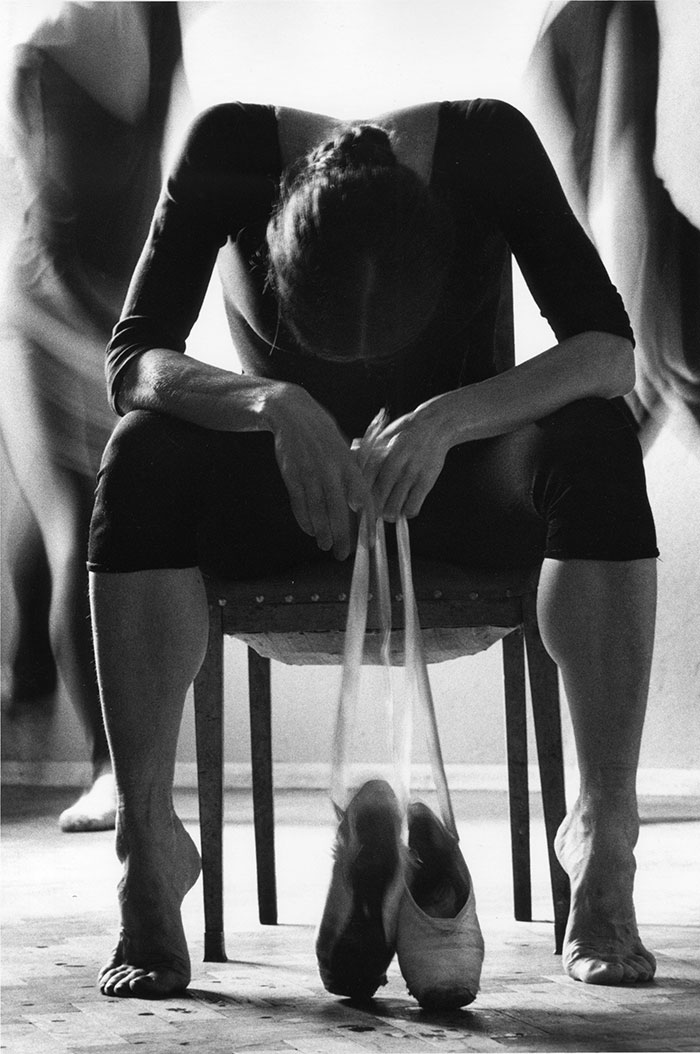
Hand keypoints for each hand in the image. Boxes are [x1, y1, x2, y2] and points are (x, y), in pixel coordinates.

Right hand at [269, 385, 373, 558]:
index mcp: (347, 462)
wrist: (291, 413)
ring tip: (326, 547)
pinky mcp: (291, 475)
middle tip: (344, 554)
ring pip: (316, 510)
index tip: (369, 540)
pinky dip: (304, 519)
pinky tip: (311, 531)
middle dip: (341, 535)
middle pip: (337, 509)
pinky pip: (298, 503)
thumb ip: (352, 473)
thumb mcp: (343, 447)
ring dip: (322, 531)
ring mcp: (308, 472)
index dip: (366, 521)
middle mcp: (329, 469)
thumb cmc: (323, 433)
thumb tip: (362, 503)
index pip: (361, 497)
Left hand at [354, 404, 450, 522]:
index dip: (358, 498)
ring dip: (388, 514)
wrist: (435, 425)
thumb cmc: (402, 433)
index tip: (357, 506)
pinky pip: (412, 507)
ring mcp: (411, 473)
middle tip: (373, 512)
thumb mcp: (381, 437)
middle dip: (372, 510)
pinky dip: (406, 512)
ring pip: (393, 507)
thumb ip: (364, 455)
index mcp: (380, 451)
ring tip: (388, 513)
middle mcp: (395, 462)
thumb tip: (348, 473)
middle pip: (377, 497)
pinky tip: (405, 507)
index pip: (363, 482)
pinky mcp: (426, 481)